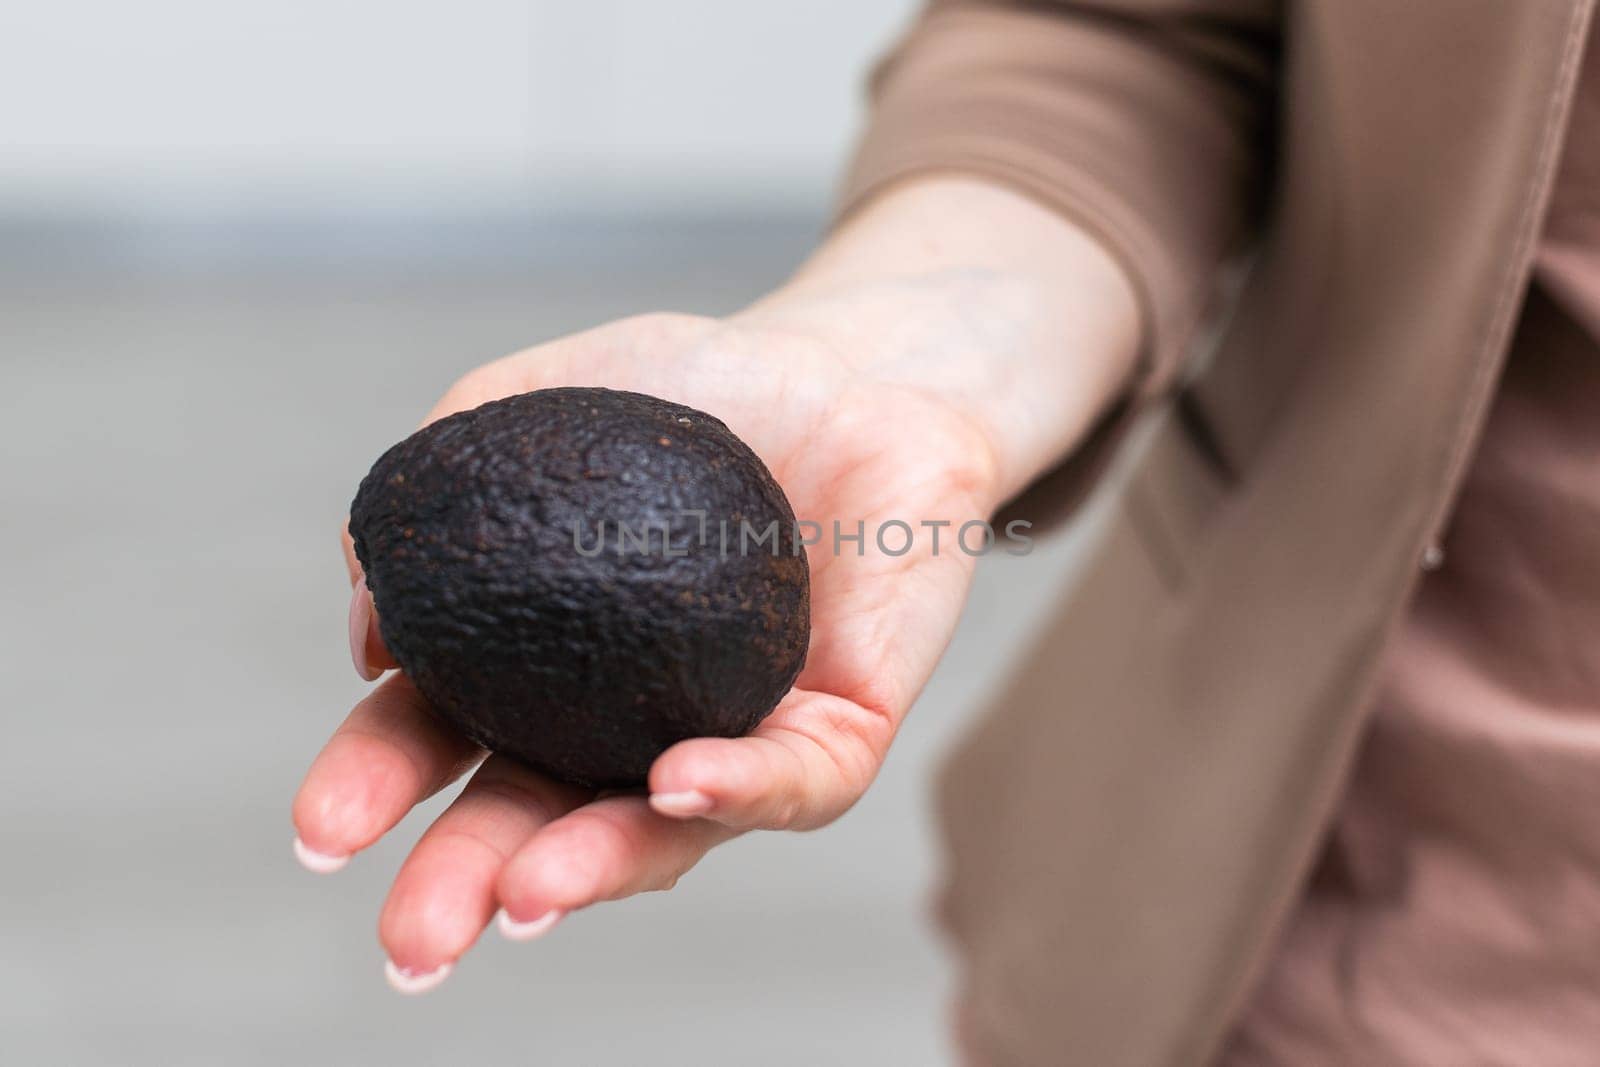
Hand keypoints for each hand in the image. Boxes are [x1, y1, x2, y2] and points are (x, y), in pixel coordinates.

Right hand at [290, 178, 1139, 991]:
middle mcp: (629, 722)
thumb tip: (368, 634)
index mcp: (543, 662)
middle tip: (409, 942)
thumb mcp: (535, 400)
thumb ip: (436, 477)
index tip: (320, 829)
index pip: (446, 736)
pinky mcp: (838, 732)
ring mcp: (734, 736)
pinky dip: (737, 785)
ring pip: (662, 831)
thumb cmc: (695, 391)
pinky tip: (676, 778)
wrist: (849, 368)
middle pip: (535, 819)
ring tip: (521, 899)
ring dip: (590, 870)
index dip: (380, 786)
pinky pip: (793, 779)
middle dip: (466, 884)